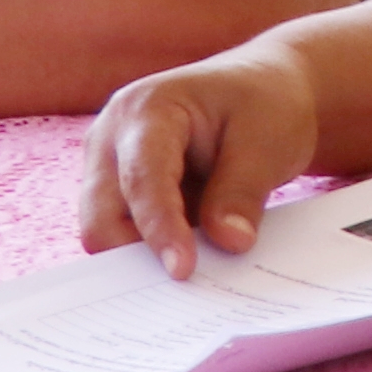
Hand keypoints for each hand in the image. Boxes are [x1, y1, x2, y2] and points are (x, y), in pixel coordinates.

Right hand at [81, 47, 322, 272]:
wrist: (262, 91)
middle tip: (192, 281)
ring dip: (146, 254)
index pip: (143, 179)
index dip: (160, 228)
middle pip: (103, 216)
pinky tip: (190, 258)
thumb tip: (228, 244)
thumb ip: (243, 191)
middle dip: (139, 253)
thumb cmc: (264, 104)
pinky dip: (153, 249)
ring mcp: (106, 166)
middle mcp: (110, 138)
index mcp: (145, 110)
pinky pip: (123, 232)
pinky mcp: (116, 191)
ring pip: (106, 231)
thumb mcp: (269, 139)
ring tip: (200, 266)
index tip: (184, 270)